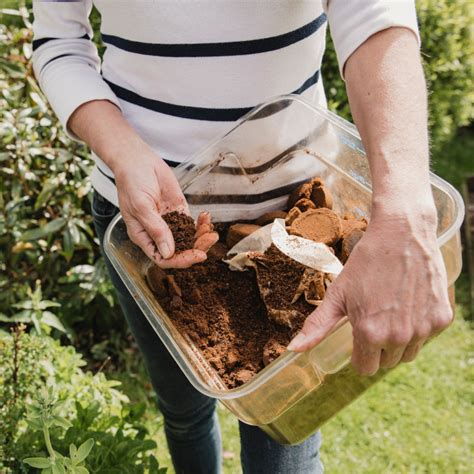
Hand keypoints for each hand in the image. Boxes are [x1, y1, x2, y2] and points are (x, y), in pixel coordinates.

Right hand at [113, 145, 217, 267]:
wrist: (138, 161)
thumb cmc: (131, 182)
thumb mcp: (141, 207)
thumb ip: (155, 229)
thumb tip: (168, 253)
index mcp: (143, 237)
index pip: (162, 258)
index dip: (180, 260)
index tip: (196, 255)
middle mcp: (157, 233)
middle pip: (179, 251)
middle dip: (196, 248)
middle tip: (210, 240)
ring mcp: (169, 223)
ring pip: (188, 239)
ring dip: (201, 237)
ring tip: (211, 231)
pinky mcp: (179, 211)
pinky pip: (192, 223)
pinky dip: (201, 223)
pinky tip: (206, 218)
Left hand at [287, 209, 452, 374]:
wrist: (401, 234)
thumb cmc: (366, 263)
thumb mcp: (338, 294)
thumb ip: (317, 326)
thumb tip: (294, 349)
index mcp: (370, 333)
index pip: (364, 368)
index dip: (359, 354)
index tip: (358, 336)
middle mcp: (399, 337)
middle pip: (386, 362)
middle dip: (378, 347)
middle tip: (375, 318)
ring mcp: (424, 329)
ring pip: (408, 353)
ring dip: (399, 341)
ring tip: (391, 311)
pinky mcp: (442, 318)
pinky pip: (427, 337)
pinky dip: (419, 327)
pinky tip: (409, 304)